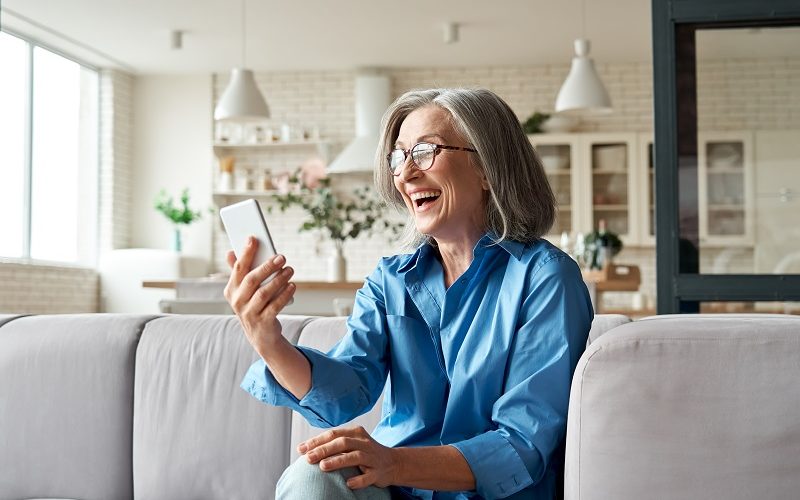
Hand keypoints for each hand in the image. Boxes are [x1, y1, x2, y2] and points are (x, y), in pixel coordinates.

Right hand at [223, 237, 295, 358]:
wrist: (261, 335)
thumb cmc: (254, 306)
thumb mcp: (244, 291)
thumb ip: (239, 272)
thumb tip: (230, 252)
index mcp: (231, 290)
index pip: (238, 268)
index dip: (246, 252)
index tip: (254, 238)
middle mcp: (237, 302)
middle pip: (251, 280)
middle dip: (267, 266)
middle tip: (282, 257)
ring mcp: (249, 313)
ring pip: (264, 293)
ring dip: (279, 279)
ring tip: (290, 270)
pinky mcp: (263, 322)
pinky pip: (275, 306)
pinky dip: (284, 295)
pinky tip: (292, 285)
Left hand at [298, 426, 397, 489]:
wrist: (393, 463)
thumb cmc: (366, 453)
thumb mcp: (352, 443)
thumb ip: (333, 444)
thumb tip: (305, 449)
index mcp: (356, 433)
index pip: (333, 433)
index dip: (316, 441)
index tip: (301, 449)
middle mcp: (364, 442)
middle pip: (342, 442)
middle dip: (324, 449)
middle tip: (308, 458)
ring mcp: (372, 457)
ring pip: (355, 456)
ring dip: (338, 461)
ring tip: (323, 466)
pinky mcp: (379, 472)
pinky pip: (369, 476)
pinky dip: (359, 480)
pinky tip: (348, 484)